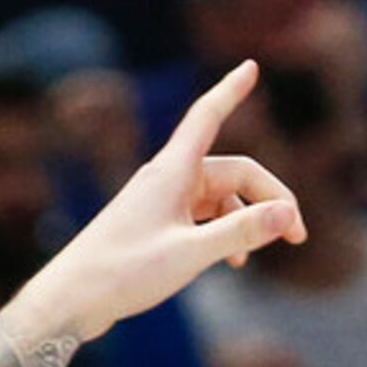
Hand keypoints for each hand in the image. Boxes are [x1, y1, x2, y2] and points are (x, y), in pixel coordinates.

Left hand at [9, 62, 304, 344]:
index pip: (207, 118)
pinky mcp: (153, 225)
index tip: (250, 65)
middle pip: (234, 172)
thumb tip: (287, 213)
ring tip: (260, 254)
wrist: (68, 302)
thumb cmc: (120, 274)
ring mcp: (159, 202)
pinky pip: (201, 216)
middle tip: (298, 237)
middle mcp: (165, 180)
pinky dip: (224, 231)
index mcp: (171, 173)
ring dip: (247, 219)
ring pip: (220, 196)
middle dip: (269, 198)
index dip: (230, 91)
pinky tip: (234, 261)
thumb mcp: (189, 254)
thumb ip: (240, 232)